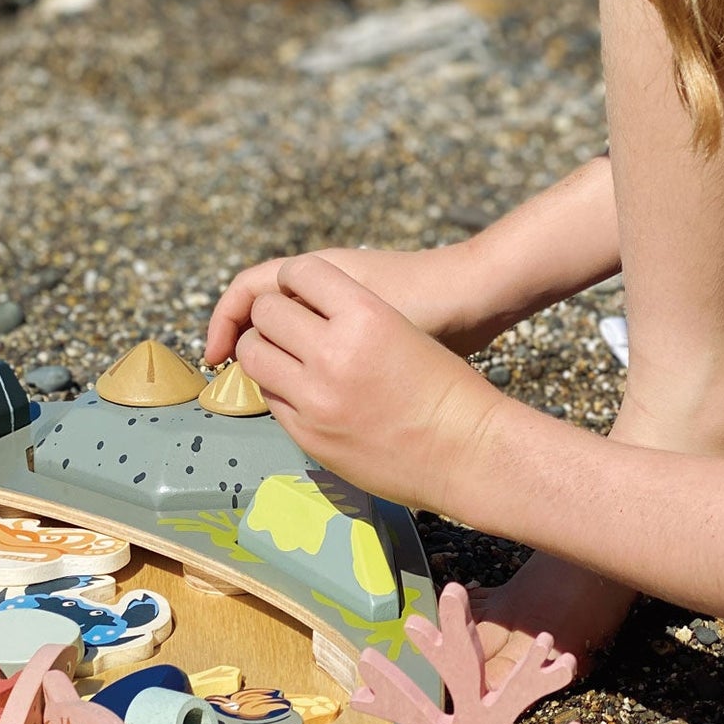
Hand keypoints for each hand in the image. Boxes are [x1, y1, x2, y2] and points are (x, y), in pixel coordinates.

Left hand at [234, 254, 503, 513]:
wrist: (469, 451)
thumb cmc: (447, 388)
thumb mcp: (401, 330)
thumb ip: (350, 315)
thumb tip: (306, 311)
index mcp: (364, 313)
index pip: (298, 272)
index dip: (293, 279)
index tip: (295, 289)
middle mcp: (334, 351)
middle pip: (267, 313)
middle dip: (271, 316)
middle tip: (281, 324)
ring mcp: (316, 396)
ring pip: (255, 356)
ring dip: (263, 350)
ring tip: (280, 354)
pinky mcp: (309, 433)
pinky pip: (271, 398)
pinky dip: (278, 388)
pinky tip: (297, 389)